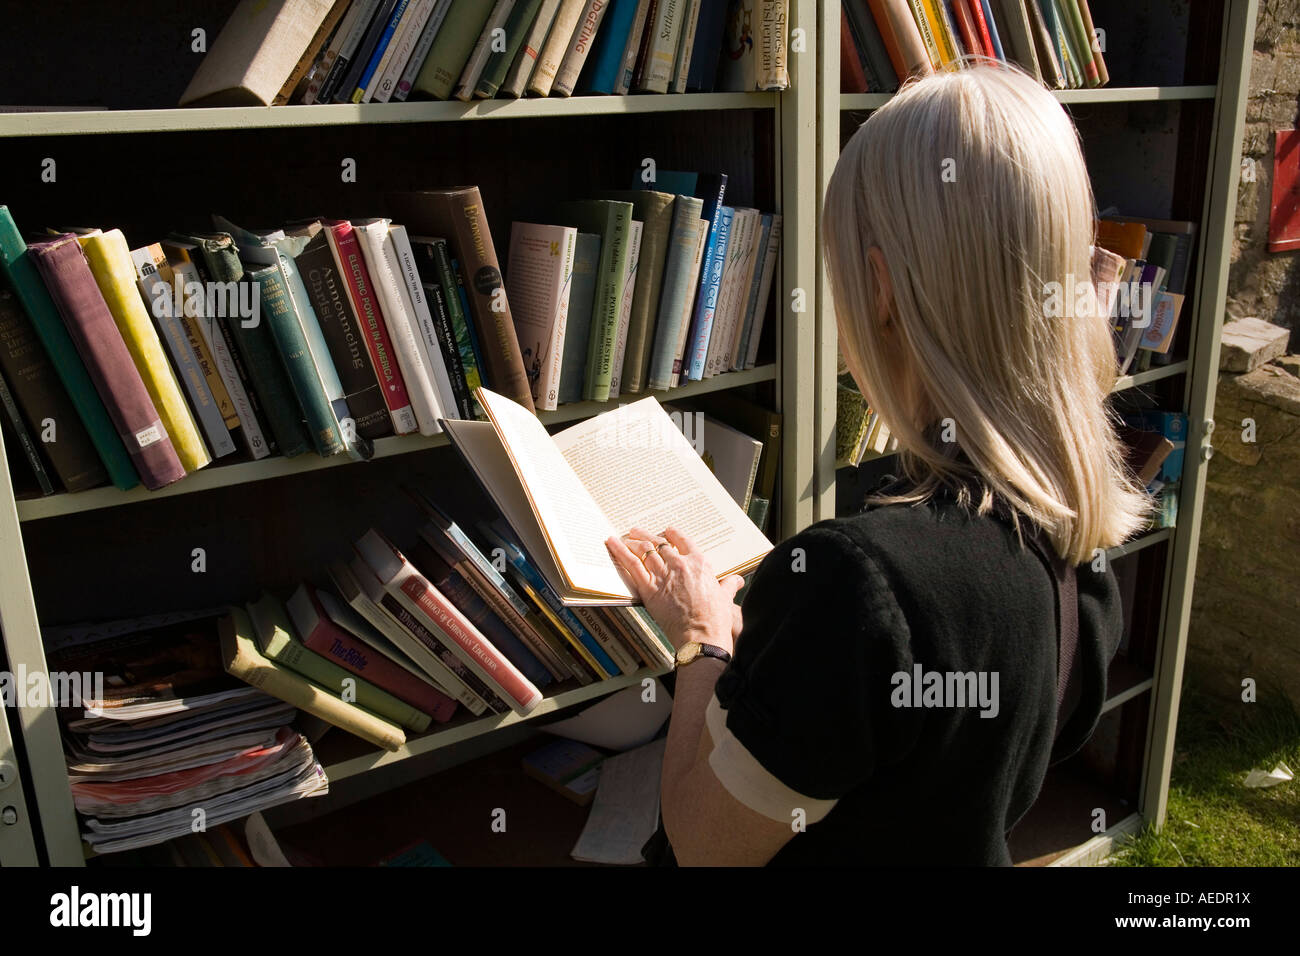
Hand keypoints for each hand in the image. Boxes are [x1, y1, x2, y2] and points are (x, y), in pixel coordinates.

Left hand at [605, 527, 743, 654]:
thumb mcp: (725, 597)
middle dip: (647, 536)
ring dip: (633, 542)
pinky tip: (612, 544)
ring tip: (626, 536)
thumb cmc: (715, 619)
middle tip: (637, 532)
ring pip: (644, 551)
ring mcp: (663, 576)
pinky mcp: (649, 590)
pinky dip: (620, 552)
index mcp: (699, 563)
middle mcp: (680, 565)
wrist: (701, 636)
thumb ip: (729, 585)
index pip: (683, 541)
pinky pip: (631, 566)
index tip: (667, 532)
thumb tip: (736, 581)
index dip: (672, 535)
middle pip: (659, 545)